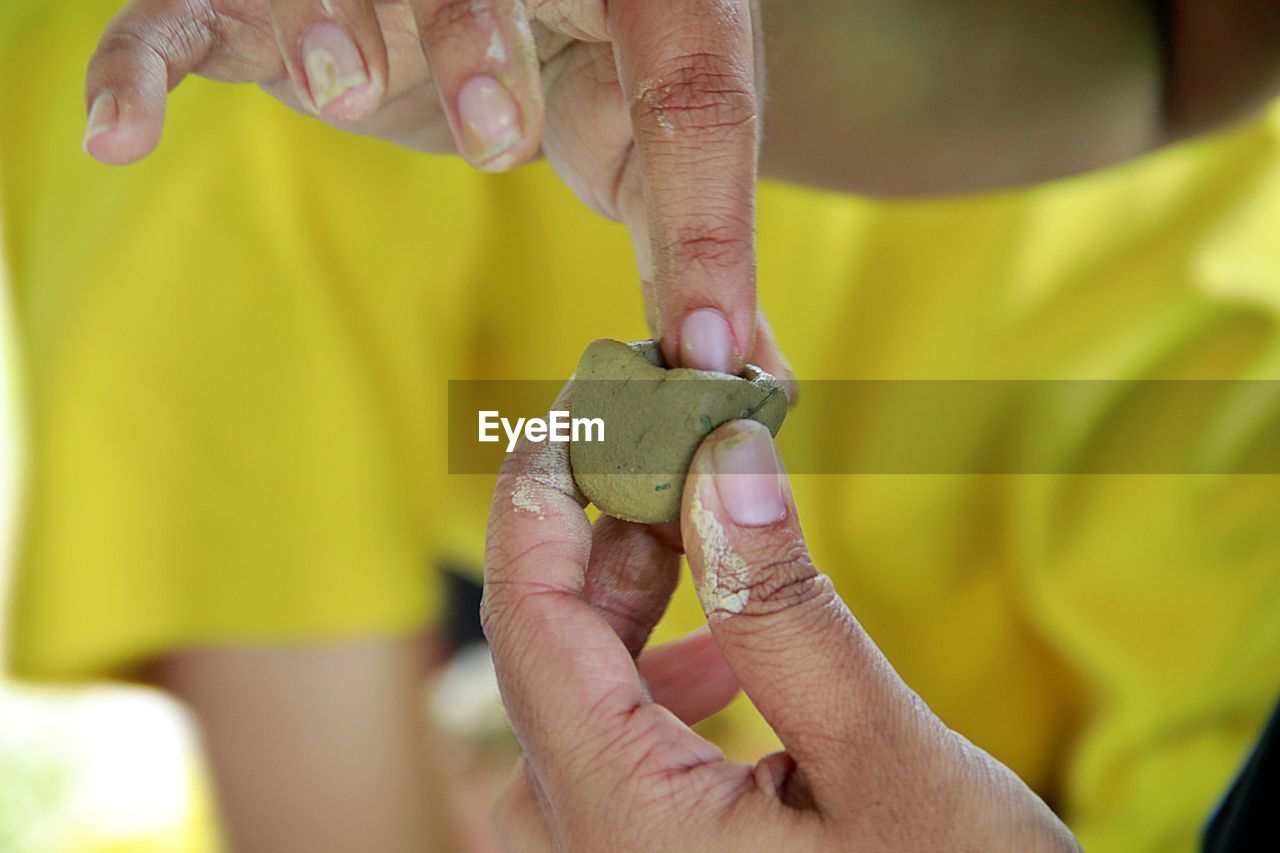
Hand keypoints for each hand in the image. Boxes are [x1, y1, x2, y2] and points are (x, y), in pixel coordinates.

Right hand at [83, 0, 780, 373]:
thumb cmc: (592, 66)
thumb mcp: (651, 145)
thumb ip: (696, 244)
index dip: (703, 224)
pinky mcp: (267, 4)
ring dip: (333, 24)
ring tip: (344, 88)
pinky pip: (180, 15)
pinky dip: (138, 64)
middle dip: (479, 45)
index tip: (702, 349)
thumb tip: (753, 375)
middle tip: (497, 135)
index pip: (690, 91)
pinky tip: (114, 135)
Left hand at [481, 408, 1079, 850]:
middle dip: (606, 516)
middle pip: (547, 632)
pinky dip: (656, 656)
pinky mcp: (631, 847)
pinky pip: (609, 724)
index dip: (544, 486)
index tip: (589, 393)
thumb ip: (788, 610)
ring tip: (710, 507)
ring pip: (579, 673)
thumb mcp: (884, 762)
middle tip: (674, 423)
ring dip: (639, 580)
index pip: (527, 610)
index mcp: (615, 814)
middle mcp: (575, 834)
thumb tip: (723, 458)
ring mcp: (596, 845)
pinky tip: (721, 642)